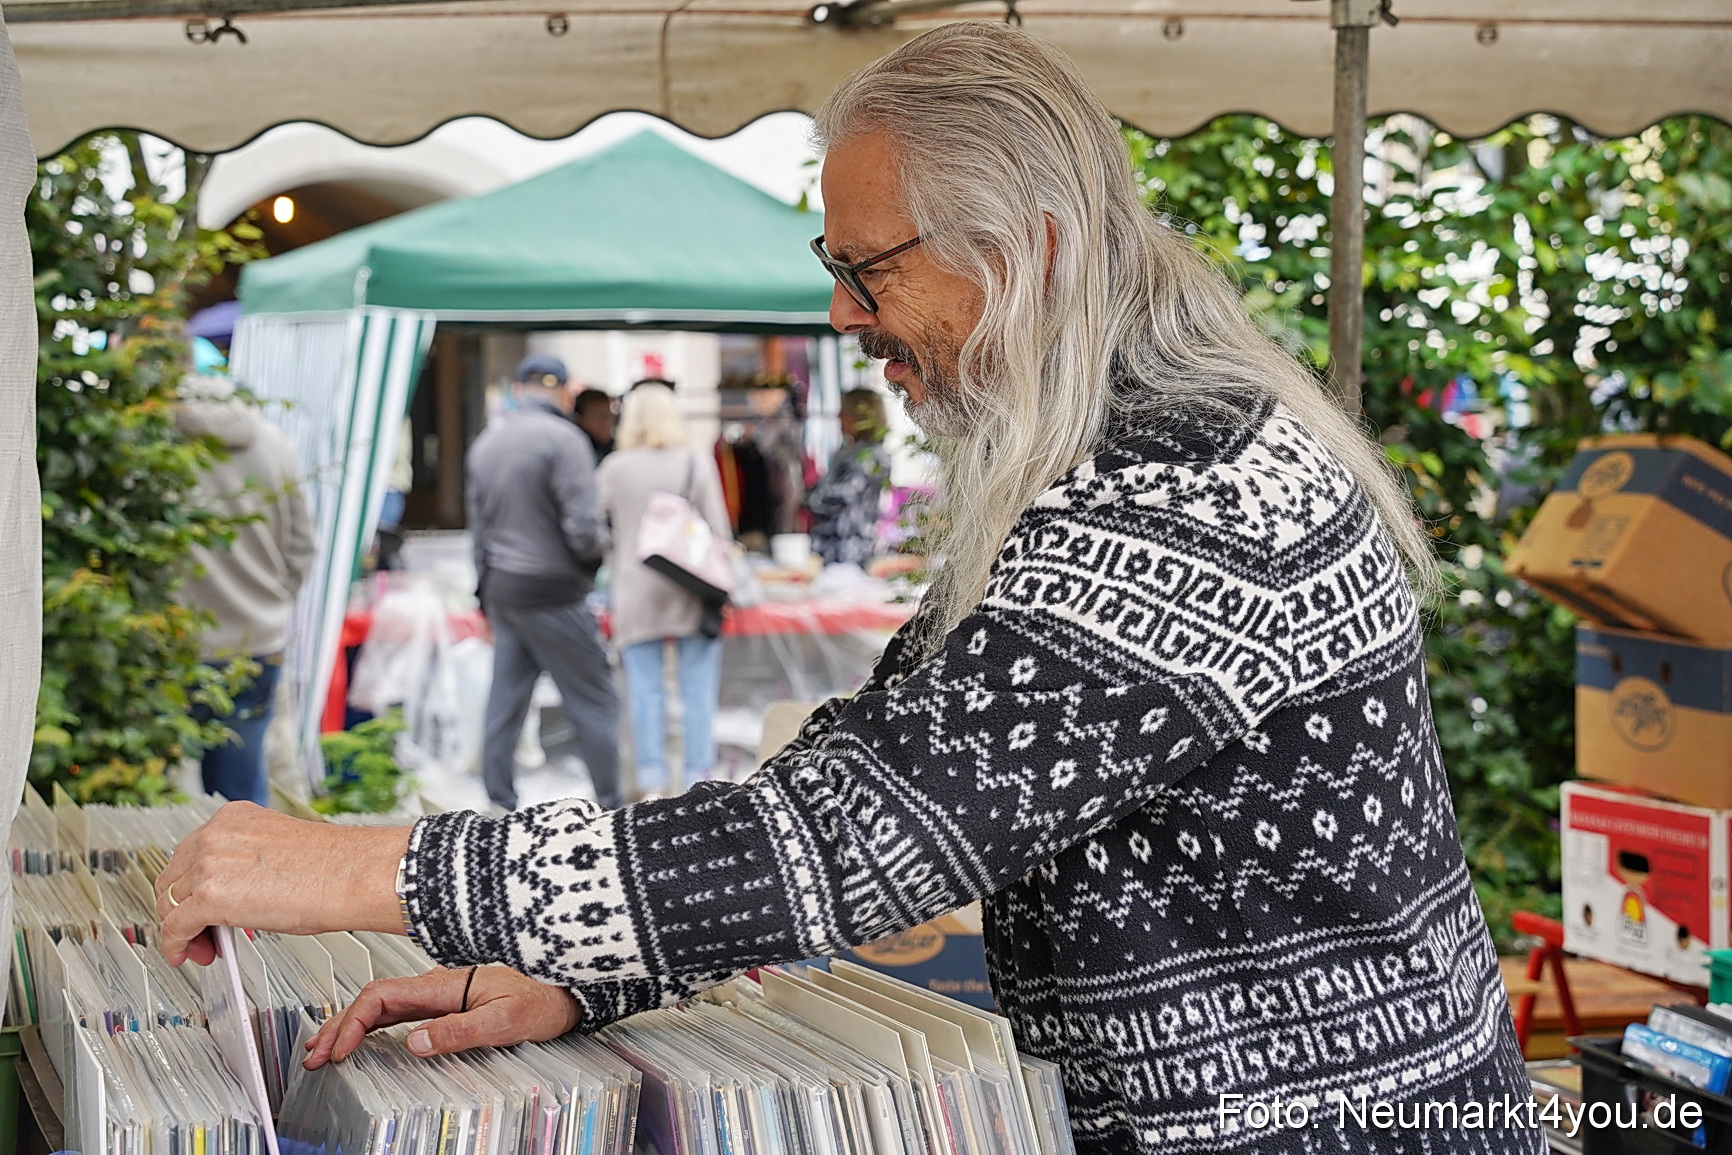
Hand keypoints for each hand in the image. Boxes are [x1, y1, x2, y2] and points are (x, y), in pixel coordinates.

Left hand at [153, 801, 410, 966]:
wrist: (352, 876)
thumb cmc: (332, 867)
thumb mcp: (276, 854)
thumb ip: (243, 866)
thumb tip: (232, 896)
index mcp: (234, 817)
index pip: (191, 853)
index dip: (192, 886)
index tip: (199, 904)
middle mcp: (216, 834)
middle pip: (172, 878)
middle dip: (180, 909)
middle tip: (200, 932)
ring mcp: (208, 863)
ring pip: (169, 903)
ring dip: (182, 930)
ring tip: (201, 947)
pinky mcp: (208, 896)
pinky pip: (174, 927)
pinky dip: (174, 945)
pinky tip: (184, 955)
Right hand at [303, 965, 581, 1068]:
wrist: (569, 989)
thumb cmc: (546, 998)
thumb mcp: (506, 1020)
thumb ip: (459, 1029)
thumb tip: (414, 1042)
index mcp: (445, 983)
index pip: (382, 996)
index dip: (353, 1022)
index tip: (337, 1051)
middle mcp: (438, 985)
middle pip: (374, 1000)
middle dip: (339, 1026)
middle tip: (313, 1057)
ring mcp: (441, 993)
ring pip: (383, 1006)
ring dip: (351, 1026)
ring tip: (324, 1050)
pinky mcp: (448, 1003)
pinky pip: (400, 1012)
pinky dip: (372, 1027)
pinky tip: (362, 1040)